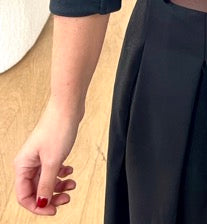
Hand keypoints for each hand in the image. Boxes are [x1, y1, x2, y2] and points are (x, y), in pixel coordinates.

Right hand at [13, 100, 80, 215]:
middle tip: (66, 198)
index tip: (53, 210)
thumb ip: (46, 184)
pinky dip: (62, 174)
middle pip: (36, 189)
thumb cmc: (57, 128)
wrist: (68, 107)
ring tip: (72, 184)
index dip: (38, 206)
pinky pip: (53, 170)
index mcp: (23, 165)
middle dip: (51, 196)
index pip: (24, 196)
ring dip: (59, 186)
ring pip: (46, 180)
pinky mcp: (50, 151)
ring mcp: (40, 156)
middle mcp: (29, 162)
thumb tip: (41, 203)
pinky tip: (70, 171)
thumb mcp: (52, 161)